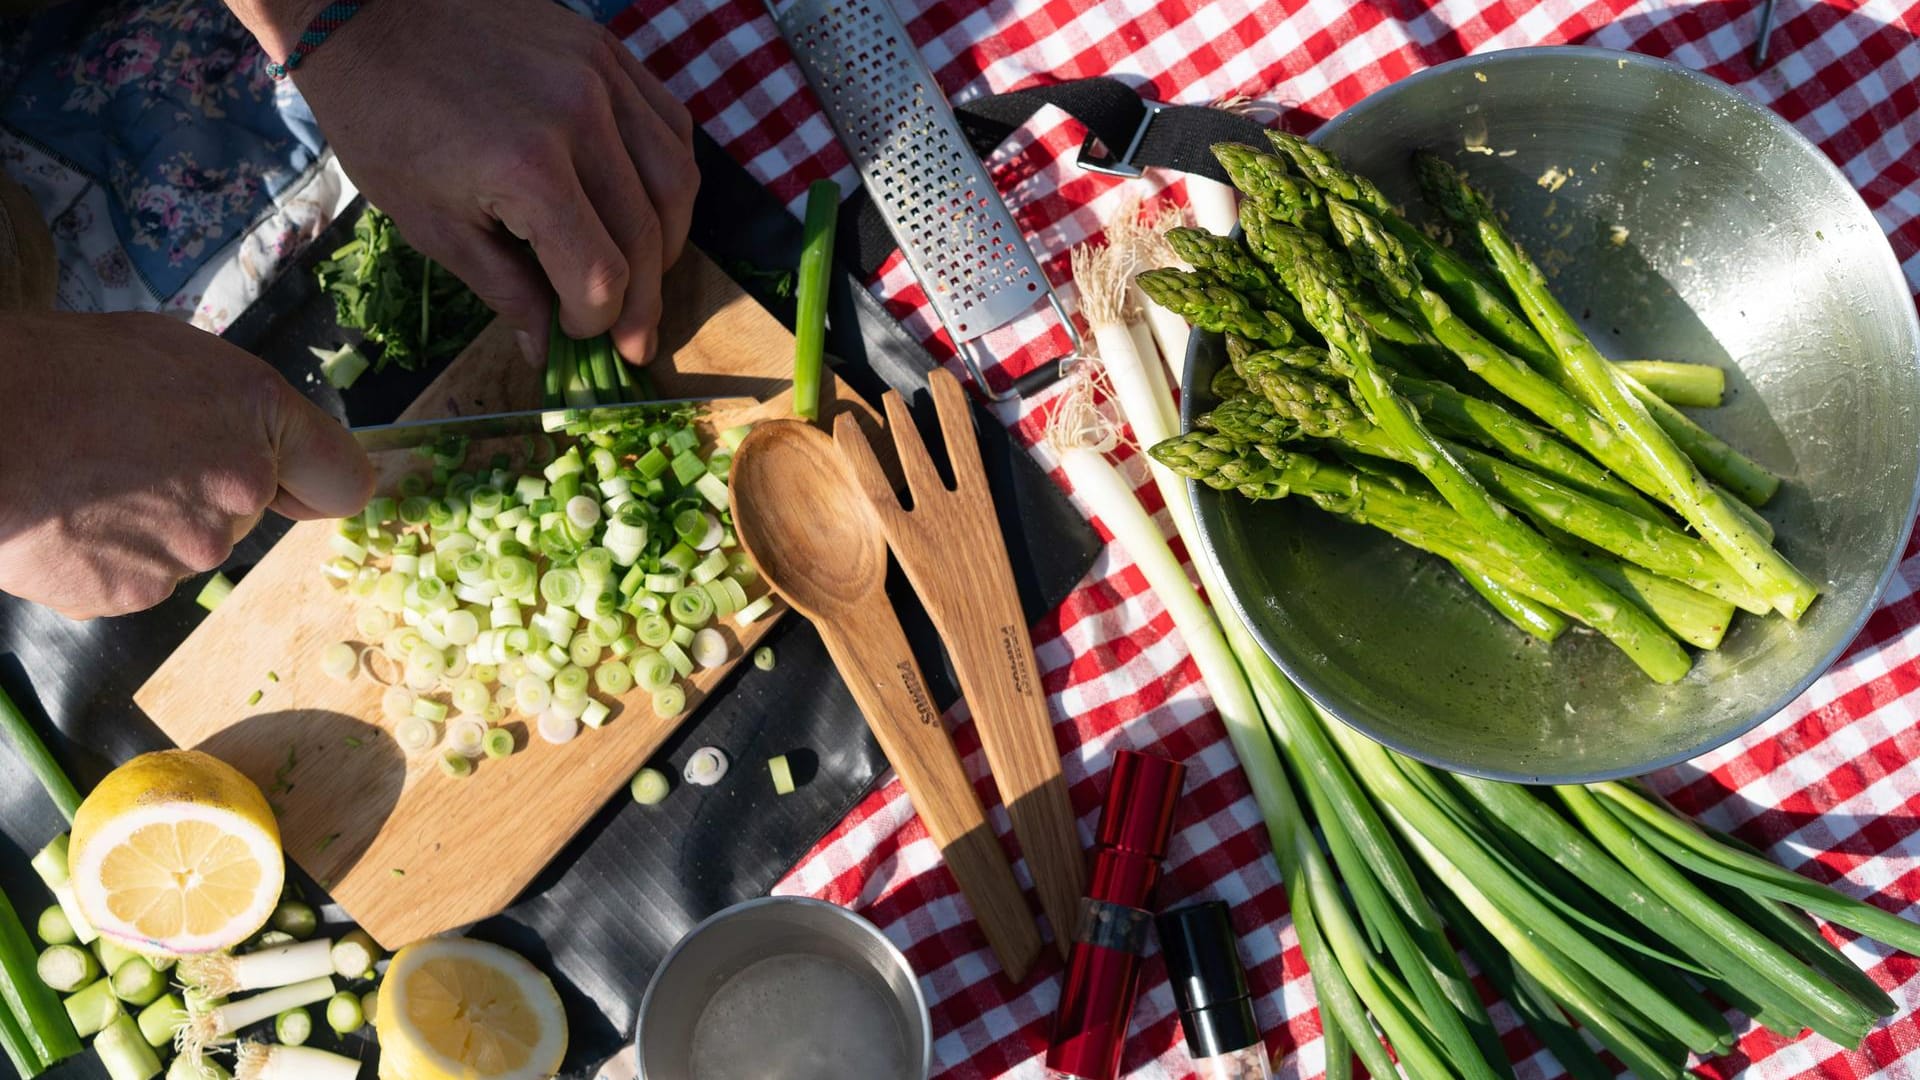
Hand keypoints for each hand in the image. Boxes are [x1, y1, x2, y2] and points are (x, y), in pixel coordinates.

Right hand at [0, 313, 373, 618]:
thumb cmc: (57, 370)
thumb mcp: (168, 354)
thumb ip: (233, 407)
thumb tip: (253, 441)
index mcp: (260, 417)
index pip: (343, 480)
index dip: (312, 484)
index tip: (291, 487)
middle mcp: (241, 490)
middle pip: (244, 513)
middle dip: (200, 492)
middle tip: (130, 456)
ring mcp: (191, 549)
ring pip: (186, 547)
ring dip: (148, 526)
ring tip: (85, 482)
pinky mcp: (138, 593)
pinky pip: (135, 579)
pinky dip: (105, 558)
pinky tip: (66, 517)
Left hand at [263, 0, 698, 365]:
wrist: (367, 14)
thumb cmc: (383, 121)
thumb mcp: (430, 223)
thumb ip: (504, 289)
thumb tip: (546, 348)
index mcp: (528, 169)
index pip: (601, 274)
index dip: (595, 321)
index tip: (576, 335)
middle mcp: (581, 118)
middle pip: (647, 236)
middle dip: (640, 302)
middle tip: (631, 338)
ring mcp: (602, 77)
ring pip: (675, 184)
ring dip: (668, 244)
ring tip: (643, 275)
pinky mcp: (607, 51)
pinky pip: (671, 127)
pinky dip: (670, 179)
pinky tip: (647, 207)